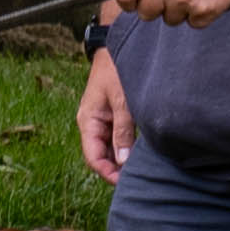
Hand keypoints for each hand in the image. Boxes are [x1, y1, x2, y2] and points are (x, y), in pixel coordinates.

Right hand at [76, 48, 134, 182]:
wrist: (116, 47)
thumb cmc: (116, 70)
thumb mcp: (122, 101)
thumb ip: (122, 131)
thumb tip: (123, 161)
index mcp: (88, 121)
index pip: (93, 157)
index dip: (107, 173)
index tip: (124, 183)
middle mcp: (92, 123)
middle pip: (101, 156)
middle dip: (116, 169)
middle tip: (138, 179)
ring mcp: (102, 120)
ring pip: (110, 148)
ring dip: (122, 159)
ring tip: (141, 169)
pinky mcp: (113, 115)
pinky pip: (117, 137)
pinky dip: (127, 147)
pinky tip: (140, 152)